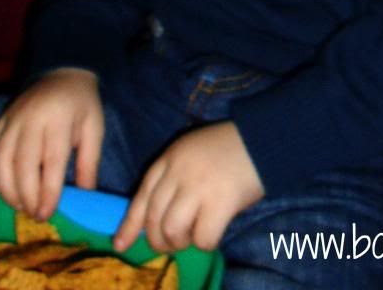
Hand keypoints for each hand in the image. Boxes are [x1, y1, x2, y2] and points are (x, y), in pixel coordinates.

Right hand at [0, 67, 103, 220]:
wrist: (62, 73)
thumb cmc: (81, 104)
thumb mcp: (94, 128)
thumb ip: (89, 162)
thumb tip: (84, 196)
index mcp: (59, 118)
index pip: (51, 160)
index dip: (47, 191)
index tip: (47, 214)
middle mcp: (30, 117)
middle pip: (21, 163)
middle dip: (26, 196)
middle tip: (35, 215)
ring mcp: (11, 118)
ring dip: (6, 190)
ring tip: (20, 206)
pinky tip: (2, 189)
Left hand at [113, 121, 263, 253]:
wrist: (263, 138)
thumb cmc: (229, 147)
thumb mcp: (192, 152)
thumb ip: (174, 178)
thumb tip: (157, 219)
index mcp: (170, 158)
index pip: (142, 196)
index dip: (129, 224)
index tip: (120, 244)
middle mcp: (179, 172)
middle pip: (153, 217)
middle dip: (157, 239)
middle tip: (171, 243)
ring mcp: (197, 187)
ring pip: (171, 230)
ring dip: (179, 242)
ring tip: (192, 237)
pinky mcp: (219, 203)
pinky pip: (201, 238)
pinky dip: (204, 243)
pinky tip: (213, 232)